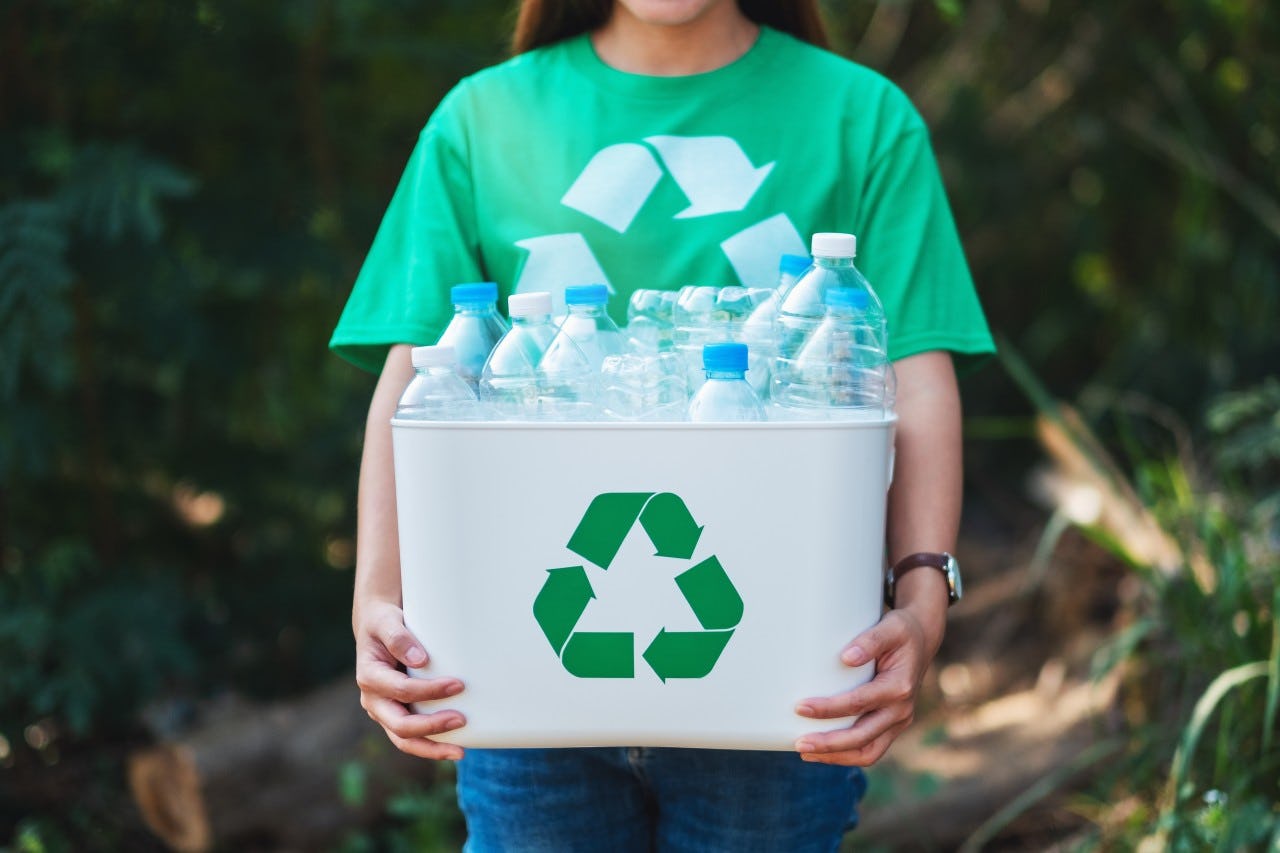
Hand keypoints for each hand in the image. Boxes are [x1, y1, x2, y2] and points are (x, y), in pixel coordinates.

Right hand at [354, 599, 466, 760]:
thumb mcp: (386, 622)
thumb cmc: (383, 623)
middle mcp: (374, 699)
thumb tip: (420, 660)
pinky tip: (454, 746)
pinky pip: (411, 737)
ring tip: (460, 752)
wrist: (376, 629)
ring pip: (404, 740)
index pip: (401, 690)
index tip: (458, 684)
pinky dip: (430, 744)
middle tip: (461, 720)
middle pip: (400, 725)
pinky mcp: (396, 714)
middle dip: (431, 727)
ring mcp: (384, 711)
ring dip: (431, 748)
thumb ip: (399, 638)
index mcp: (369, 676)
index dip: (429, 691)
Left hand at [792, 607, 932, 765]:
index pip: (859, 703)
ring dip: (836, 756)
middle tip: (799, 743)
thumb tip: (846, 658)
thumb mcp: (890, 628)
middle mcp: (902, 710)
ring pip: (868, 752)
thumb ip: (870, 641)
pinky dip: (846, 755)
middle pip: (863, 737)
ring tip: (806, 753)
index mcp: (900, 686)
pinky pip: (870, 749)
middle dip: (829, 744)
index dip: (829, 709)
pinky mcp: (892, 726)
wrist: (921, 641)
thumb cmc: (901, 633)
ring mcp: (898, 722)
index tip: (800, 707)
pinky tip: (822, 752)